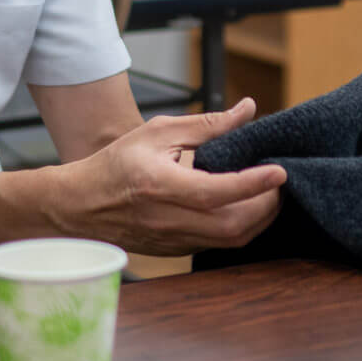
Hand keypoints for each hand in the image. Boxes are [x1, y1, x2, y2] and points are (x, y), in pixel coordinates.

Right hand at [52, 98, 285, 255]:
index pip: (216, 192)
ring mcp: (174, 241)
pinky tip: (249, 206)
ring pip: (230, 240)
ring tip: (271, 193)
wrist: (80, 207)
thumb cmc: (116, 164)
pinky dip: (242, 227)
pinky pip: (219, 244)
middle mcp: (169, 219)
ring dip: (259, 219)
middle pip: (232, 225)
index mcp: (161, 186)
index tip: (279, 171)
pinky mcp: (178, 251)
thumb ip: (207, 124)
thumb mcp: (157, 132)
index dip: (252, 184)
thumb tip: (248, 109)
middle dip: (267, 205)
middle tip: (280, 181)